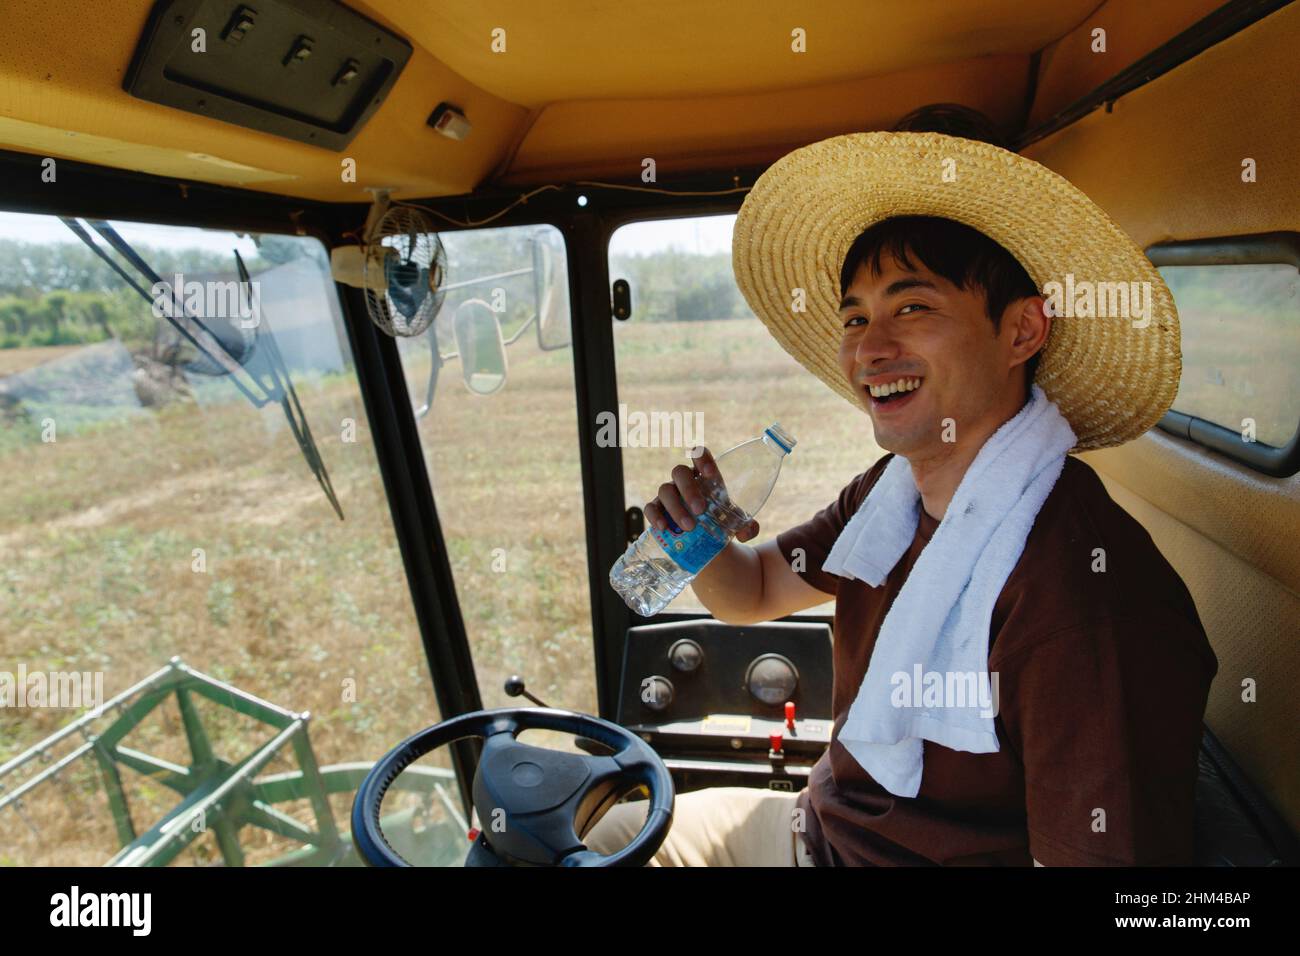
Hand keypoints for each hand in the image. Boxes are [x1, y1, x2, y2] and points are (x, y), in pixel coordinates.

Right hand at [643, 446, 759, 541]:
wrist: (706, 541)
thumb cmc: (720, 522)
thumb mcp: (736, 524)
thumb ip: (747, 527)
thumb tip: (748, 531)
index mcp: (704, 476)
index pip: (699, 455)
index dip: (702, 459)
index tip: (710, 474)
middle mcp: (684, 481)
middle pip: (679, 472)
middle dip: (688, 490)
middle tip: (700, 510)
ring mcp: (668, 494)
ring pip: (664, 490)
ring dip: (676, 508)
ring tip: (689, 527)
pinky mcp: (657, 510)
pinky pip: (650, 507)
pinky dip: (655, 516)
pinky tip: (663, 528)